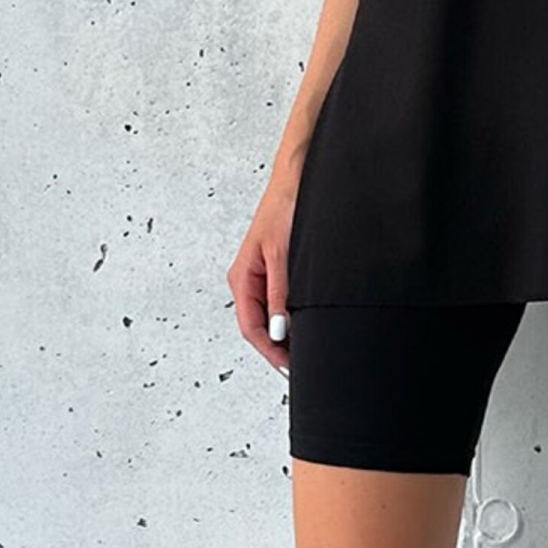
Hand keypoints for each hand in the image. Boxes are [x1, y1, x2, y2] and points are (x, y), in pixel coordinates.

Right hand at [227, 187, 294, 373]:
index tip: (289, 369)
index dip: (271, 352)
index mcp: (242, 278)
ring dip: (284, 337)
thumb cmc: (285, 207)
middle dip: (277, 350)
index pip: (251, 328)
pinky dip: (290, 318)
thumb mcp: (283, 255)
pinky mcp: (277, 270)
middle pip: (259, 327)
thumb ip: (280, 293)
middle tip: (300, 368)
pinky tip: (305, 327)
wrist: (297, 178)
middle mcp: (249, 281)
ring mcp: (262, 276)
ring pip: (270, 317)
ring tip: (304, 353)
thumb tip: (279, 330)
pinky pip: (280, 303)